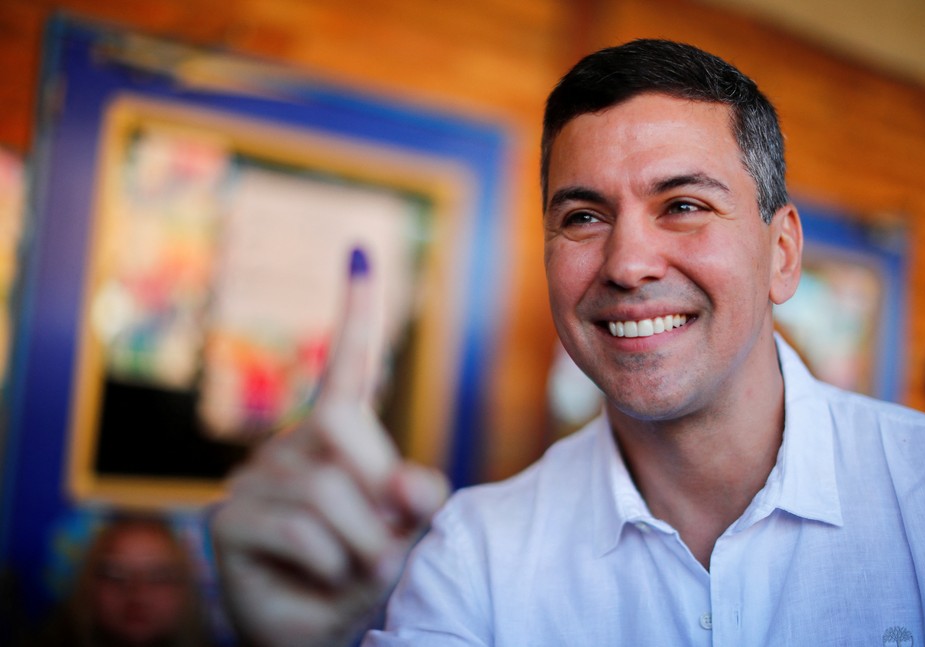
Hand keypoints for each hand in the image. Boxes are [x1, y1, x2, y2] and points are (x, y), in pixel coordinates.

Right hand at [211, 248, 448, 646]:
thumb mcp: (408, 533)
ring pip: (329, 490)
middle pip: (343, 426)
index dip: (356, 313)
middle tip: (389, 543)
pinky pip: (305, 530)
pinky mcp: (229, 522)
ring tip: (362, 572)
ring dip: (365, 544)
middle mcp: (286, 446)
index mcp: (334, 439)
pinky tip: (324, 581)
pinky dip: (335, 565)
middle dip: (381, 492)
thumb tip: (405, 483)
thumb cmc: (369, 574)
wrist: (327, 634)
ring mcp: (251, 481)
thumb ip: (415, 500)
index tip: (362, 252)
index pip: (345, 368)